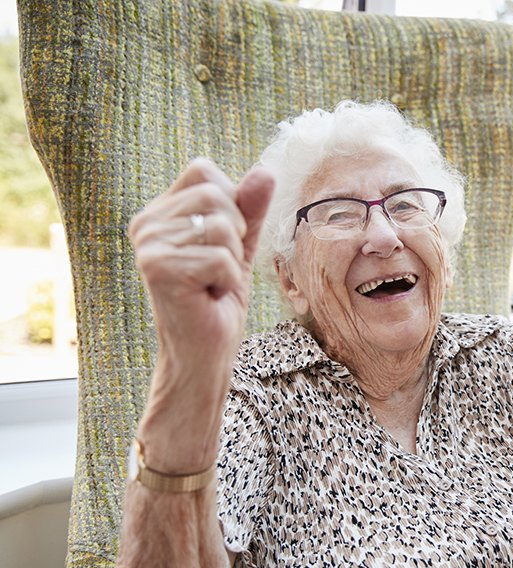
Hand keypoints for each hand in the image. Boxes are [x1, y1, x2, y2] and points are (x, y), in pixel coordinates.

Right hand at [129, 158, 274, 369]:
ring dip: (231, 261)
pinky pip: (221, 257)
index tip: (219, 243)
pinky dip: (227, 281)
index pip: (203, 170)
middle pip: (216, 195)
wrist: (204, 352)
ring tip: (211, 282)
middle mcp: (146, 223)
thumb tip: (265, 171)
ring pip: (221, 227)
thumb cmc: (218, 300)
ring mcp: (148, 245)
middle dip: (234, 236)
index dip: (230, 204)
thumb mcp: (240, 246)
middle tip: (216, 269)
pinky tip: (207, 296)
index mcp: (159, 211)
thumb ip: (250, 209)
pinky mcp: (158, 268)